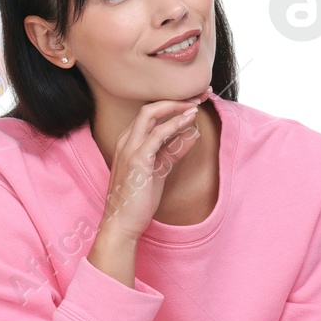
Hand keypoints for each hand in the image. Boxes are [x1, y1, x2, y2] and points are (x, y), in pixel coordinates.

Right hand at [97, 85, 212, 244]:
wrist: (122, 223)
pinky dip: (174, 123)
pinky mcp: (137, 160)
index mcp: (128, 143)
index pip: (149, 115)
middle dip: (175, 99)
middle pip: (149, 108)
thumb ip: (173, 151)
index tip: (193, 102)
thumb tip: (192, 134)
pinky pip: (156, 134)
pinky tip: (189, 119)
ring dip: (176, 106)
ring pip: (150, 114)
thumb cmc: (138, 200)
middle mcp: (126, 141)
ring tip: (196, 103)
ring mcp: (129, 149)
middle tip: (198, 96)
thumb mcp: (159, 171)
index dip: (172, 105)